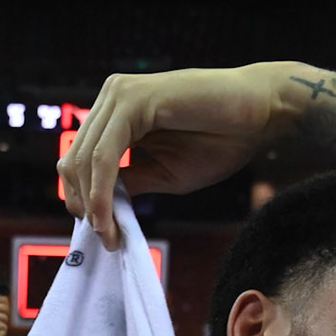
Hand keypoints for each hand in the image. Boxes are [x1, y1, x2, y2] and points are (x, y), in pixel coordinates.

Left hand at [58, 64, 300, 247]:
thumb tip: (97, 209)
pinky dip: (102, 192)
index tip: (101, 234)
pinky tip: (110, 218)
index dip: (82, 200)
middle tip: (104, 240)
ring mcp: (119, 95)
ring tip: (110, 235)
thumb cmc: (221, 141)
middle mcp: (111, 98)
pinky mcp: (132, 99)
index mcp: (116, 113)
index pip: (79, 160)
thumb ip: (130, 184)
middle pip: (73, 161)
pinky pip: (105, 155)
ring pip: (85, 160)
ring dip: (93, 205)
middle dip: (83, 206)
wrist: (261, 113)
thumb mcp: (165, 174)